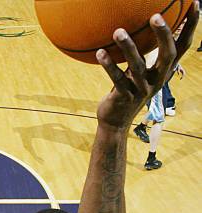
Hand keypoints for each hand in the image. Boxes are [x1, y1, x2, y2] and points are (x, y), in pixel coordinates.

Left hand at [95, 3, 197, 128]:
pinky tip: (100, 53)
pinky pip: (117, 78)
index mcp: (164, 71)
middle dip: (164, 34)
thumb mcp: (140, 73)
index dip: (191, 26)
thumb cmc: (127, 90)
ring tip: (118, 31)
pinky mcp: (125, 97)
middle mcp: (157, 79)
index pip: (182, 46)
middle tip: (156, 16)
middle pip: (168, 54)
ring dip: (128, 47)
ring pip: (138, 65)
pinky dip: (109, 65)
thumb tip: (138, 29)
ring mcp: (142, 89)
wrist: (116, 121)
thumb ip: (143, 55)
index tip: (195, 4)